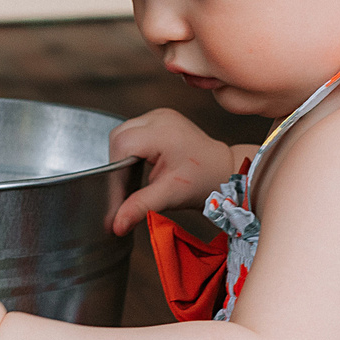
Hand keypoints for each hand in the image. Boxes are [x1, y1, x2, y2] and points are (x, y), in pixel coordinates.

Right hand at [107, 109, 239, 234]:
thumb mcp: (169, 196)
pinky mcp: (160, 119)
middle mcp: (160, 118)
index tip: (120, 192)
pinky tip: (143, 162)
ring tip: (136, 174)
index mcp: (163, 133)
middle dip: (118, 162)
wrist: (223, 172)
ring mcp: (160, 115)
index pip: (122, 145)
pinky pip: (134, 130)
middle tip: (127, 184)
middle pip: (119, 136)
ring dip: (124, 154)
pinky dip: (132, 148)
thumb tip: (116, 224)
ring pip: (124, 132)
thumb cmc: (203, 181)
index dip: (115, 170)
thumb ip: (139, 207)